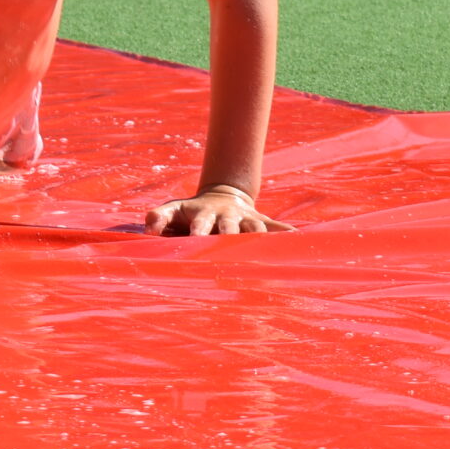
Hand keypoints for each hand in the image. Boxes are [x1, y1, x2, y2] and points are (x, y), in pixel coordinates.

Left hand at [144, 185, 291, 236]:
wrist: (221, 197)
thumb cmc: (190, 212)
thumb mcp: (172, 209)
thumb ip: (157, 217)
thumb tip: (149, 229)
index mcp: (204, 215)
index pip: (200, 226)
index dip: (198, 233)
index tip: (195, 242)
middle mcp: (226, 216)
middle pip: (229, 228)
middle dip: (229, 237)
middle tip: (230, 249)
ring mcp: (245, 218)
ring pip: (254, 227)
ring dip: (258, 237)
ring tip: (265, 251)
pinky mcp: (261, 221)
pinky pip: (276, 226)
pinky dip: (287, 233)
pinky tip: (300, 239)